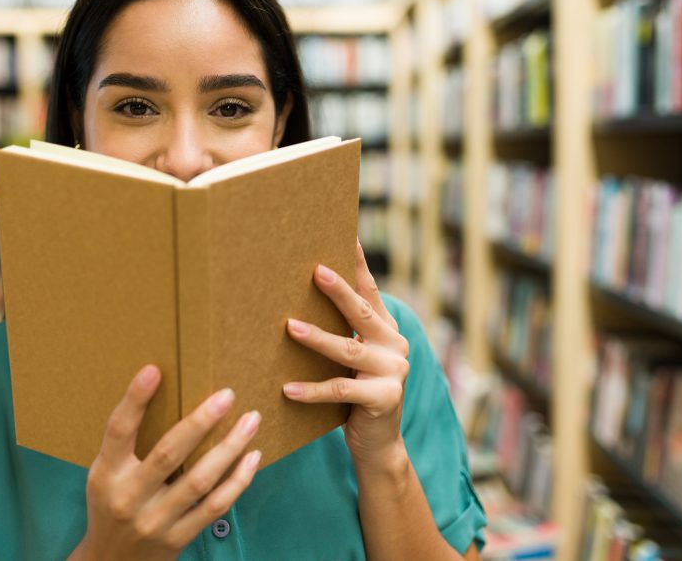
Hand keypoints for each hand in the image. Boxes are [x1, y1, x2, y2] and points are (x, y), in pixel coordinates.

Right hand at [69, 366, 261, 560]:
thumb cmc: (112, 505)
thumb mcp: (106, 474)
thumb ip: (128, 443)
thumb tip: (164, 388)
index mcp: (106, 474)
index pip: (118, 430)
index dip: (134, 399)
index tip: (154, 369)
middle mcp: (128, 498)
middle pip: (168, 453)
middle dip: (200, 421)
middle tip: (227, 395)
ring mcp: (154, 521)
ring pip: (200, 480)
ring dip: (230, 447)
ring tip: (251, 420)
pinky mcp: (177, 539)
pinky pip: (215, 506)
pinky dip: (238, 480)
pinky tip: (252, 457)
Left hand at [283, 240, 409, 467]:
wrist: (379, 444)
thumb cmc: (355, 395)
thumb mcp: (352, 361)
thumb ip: (343, 334)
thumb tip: (295, 304)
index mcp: (386, 330)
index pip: (370, 291)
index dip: (359, 265)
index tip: (347, 235)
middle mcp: (394, 345)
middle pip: (362, 314)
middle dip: (339, 291)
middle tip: (317, 271)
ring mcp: (393, 372)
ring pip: (348, 350)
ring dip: (317, 338)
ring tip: (289, 326)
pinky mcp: (384, 399)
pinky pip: (340, 390)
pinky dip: (312, 390)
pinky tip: (287, 388)